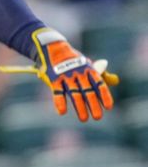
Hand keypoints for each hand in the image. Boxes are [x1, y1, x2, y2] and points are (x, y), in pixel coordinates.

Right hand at [0, 28, 117, 121]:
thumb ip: (100, 73)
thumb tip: (115, 81)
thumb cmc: (72, 58)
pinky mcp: (53, 79)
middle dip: (93, 105)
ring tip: (84, 119)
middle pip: (88, 91)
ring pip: (74, 94)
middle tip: (98, 117)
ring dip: (80, 107)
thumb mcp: (87, 63)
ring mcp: (66, 76)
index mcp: (88, 69)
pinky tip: (62, 112)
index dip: (104, 96)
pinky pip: (57, 92)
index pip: (99, 84)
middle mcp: (78, 73)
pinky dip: (59, 102)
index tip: (108, 107)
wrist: (52, 47)